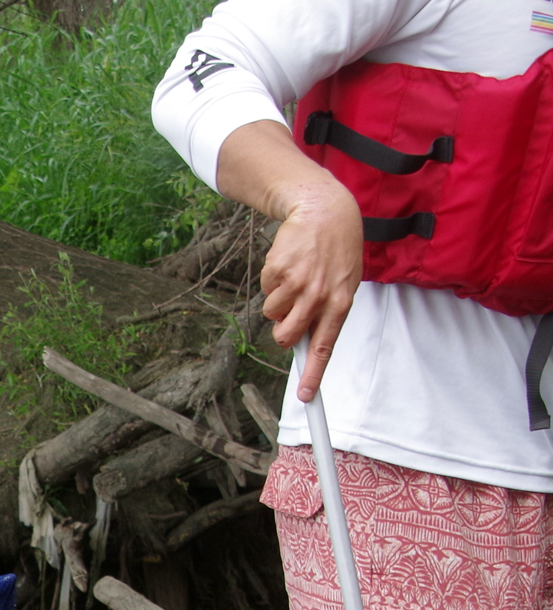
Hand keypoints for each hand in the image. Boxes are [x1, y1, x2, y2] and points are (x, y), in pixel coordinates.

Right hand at [260, 181, 363, 401]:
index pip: (324, 347)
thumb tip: (307, 343)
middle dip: (281, 331)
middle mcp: (319, 297)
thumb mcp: (344, 282)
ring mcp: (297, 284)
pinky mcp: (278, 271)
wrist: (324, 211)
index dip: (314, 375)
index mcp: (340, 303)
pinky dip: (272, 282)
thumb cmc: (336, 250)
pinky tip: (288, 264)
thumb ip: (328, 311)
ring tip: (294, 278)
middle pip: (286, 336)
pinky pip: (266, 291)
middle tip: (289, 314)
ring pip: (272, 314)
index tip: (307, 398)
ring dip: (277, 301)